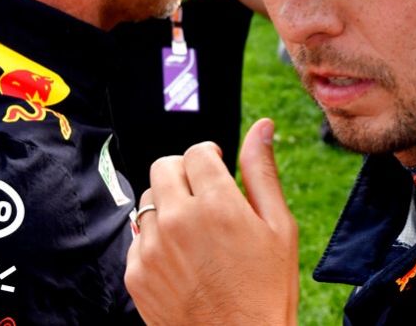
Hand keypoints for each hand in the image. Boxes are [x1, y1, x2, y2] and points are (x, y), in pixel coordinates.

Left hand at [125, 119, 298, 324]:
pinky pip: (138, 236)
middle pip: (166, 167)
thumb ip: (262, 171)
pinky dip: (157, 239)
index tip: (218, 168)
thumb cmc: (267, 290)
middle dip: (186, 173)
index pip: (197, 151)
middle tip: (205, 195)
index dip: (211, 157)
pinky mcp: (136, 273)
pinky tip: (182, 259)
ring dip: (169, 205)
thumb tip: (262, 126)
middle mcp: (178, 221)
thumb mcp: (279, 227)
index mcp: (217, 205)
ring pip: (149, 200)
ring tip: (195, 232)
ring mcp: (152, 248)